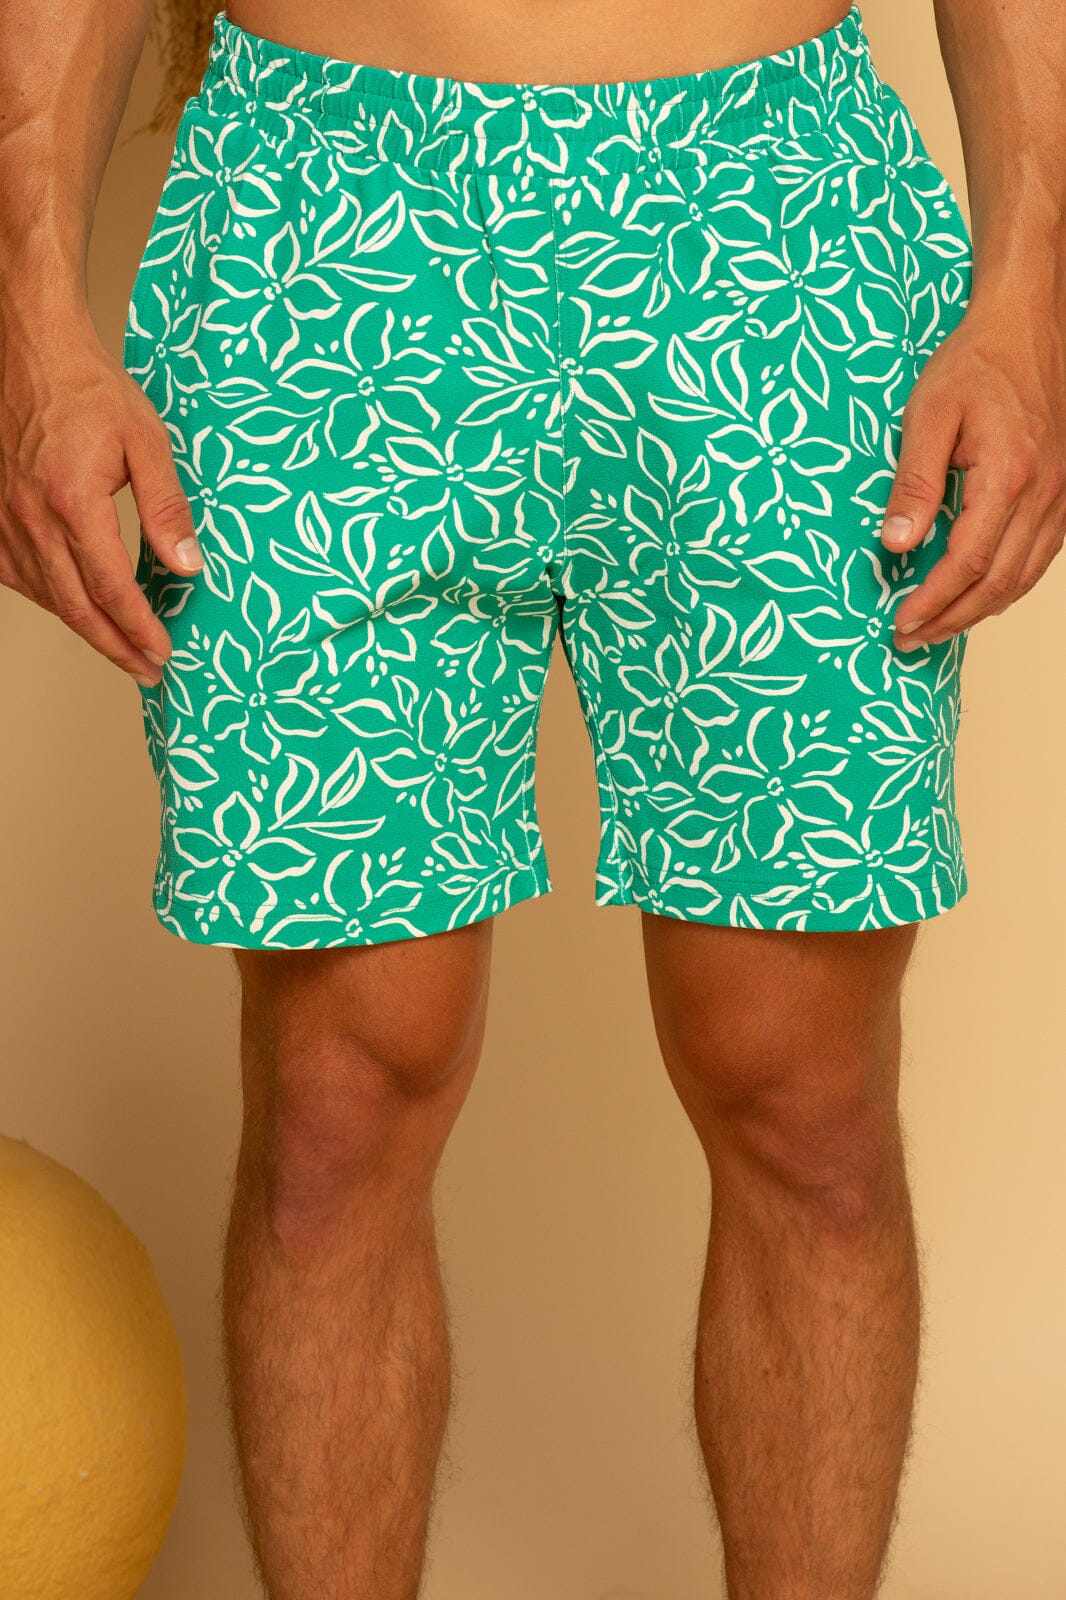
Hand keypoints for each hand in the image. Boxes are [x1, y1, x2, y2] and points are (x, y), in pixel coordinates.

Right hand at [0, 311, 201, 685]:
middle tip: (146, 671)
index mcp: (73, 503)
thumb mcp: (147, 441)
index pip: (112, 590)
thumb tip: (188, 565)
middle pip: (76, 607)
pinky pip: (16, 575)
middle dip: (115, 647)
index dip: (139, 630)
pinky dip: (48, 600)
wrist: (32, 352)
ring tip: (120, 647)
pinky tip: (73, 606)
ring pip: (45, 597)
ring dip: (84, 628)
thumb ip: (167, 507)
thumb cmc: (90, 389)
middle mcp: (32, 518)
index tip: (163, 654)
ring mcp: (5, 519)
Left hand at [882, 295, 1065, 649]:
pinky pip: (1040, 557)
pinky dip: (1008, 585)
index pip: (967, 563)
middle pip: (998, 583)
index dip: (933, 601)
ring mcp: (1060, 496)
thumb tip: (896, 542)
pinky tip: (979, 595)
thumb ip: (913, 482)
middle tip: (911, 639)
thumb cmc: (977, 363)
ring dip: (979, 611)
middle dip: (952, 619)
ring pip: (1023, 578)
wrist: (1028, 326)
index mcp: (1008, 476)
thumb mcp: (927, 415)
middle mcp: (1043, 494)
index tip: (901, 622)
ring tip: (938, 627)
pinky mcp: (1063, 493)